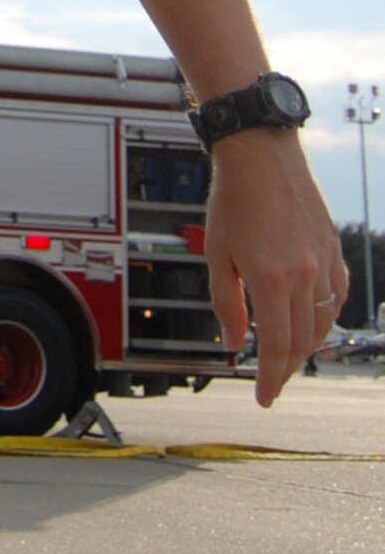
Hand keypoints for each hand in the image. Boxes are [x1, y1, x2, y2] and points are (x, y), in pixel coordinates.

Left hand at [204, 128, 347, 405]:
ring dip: (306, 346)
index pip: (275, 346)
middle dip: (286, 369)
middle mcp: (305, 276)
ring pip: (323, 323)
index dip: (270, 378)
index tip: (264, 398)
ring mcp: (324, 263)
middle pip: (302, 342)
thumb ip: (226, 302)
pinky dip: (325, 318)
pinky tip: (312, 323)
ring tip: (287, 357)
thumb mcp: (217, 253)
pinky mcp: (334, 250)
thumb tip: (233, 340)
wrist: (262, 155)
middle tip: (272, 383)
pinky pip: (337, 297)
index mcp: (271, 280)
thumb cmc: (233, 200)